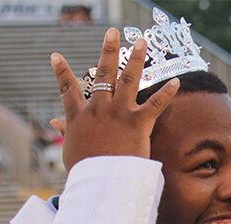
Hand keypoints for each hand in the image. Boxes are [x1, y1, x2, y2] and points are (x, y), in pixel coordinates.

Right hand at [50, 28, 179, 169]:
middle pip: (103, 74)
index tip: (56, 56)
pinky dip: (167, 93)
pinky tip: (177, 80)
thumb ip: (66, 132)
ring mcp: (118, 114)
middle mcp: (98, 109)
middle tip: (113, 33)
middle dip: (108, 51)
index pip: (67, 90)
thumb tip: (53, 122)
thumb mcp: (71, 150)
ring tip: (142, 43)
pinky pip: (155, 105)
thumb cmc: (86, 172)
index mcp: (79, 117)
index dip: (61, 73)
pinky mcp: (137, 124)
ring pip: (128, 80)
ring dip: (136, 60)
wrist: (101, 183)